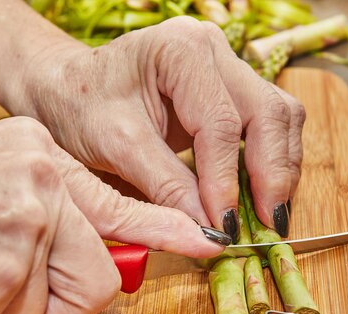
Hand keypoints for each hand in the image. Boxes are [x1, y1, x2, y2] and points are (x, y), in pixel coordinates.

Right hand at [0, 117, 222, 313]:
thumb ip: (46, 221)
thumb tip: (93, 263)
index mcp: (41, 157)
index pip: (121, 204)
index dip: (166, 231)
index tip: (203, 242)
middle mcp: (41, 183)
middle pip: (99, 277)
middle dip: (57, 306)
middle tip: (1, 293)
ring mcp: (24, 227)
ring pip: (51, 313)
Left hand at [15, 16, 304, 238]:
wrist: (66, 91)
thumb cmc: (79, 109)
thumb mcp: (115, 146)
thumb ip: (165, 185)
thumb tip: (211, 230)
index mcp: (180, 50)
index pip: (221, 122)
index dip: (226, 180)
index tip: (224, 225)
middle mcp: (213, 49)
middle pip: (268, 112)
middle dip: (272, 175)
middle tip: (267, 225)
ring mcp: (226, 66)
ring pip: (280, 116)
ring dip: (280, 170)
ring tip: (269, 216)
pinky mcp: (229, 89)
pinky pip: (270, 124)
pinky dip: (272, 162)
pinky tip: (262, 195)